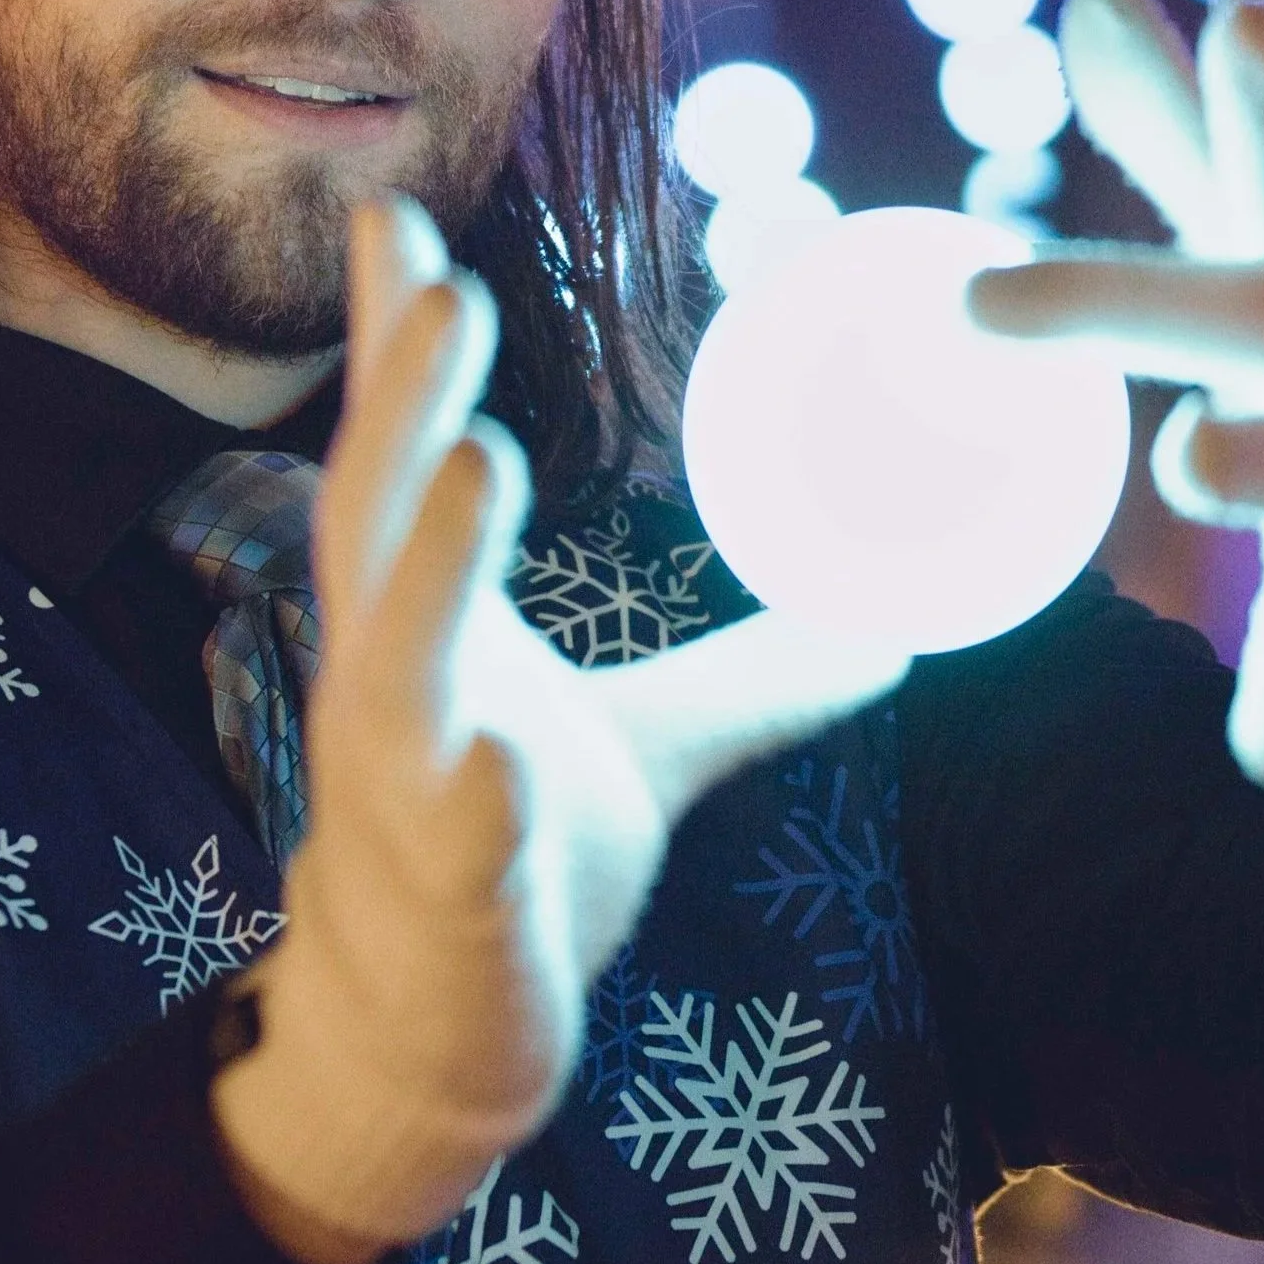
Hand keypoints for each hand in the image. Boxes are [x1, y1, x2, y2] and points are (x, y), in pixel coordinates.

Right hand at [211, 197, 909, 1263]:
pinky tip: (505, 765)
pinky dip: (477, 808)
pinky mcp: (445, 910)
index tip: (393, 218)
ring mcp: (402, 800)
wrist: (423, 1045)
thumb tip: (884, 623)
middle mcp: (388, 688)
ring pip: (398, 669)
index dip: (392, 346)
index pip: (398, 459)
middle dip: (403, 405)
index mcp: (418, 627)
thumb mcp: (639, 746)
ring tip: (480, 456)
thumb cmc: (498, 858)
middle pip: (378, 527)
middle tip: (448, 290)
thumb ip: (744, 677)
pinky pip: (459, 854)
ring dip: (431, 564)